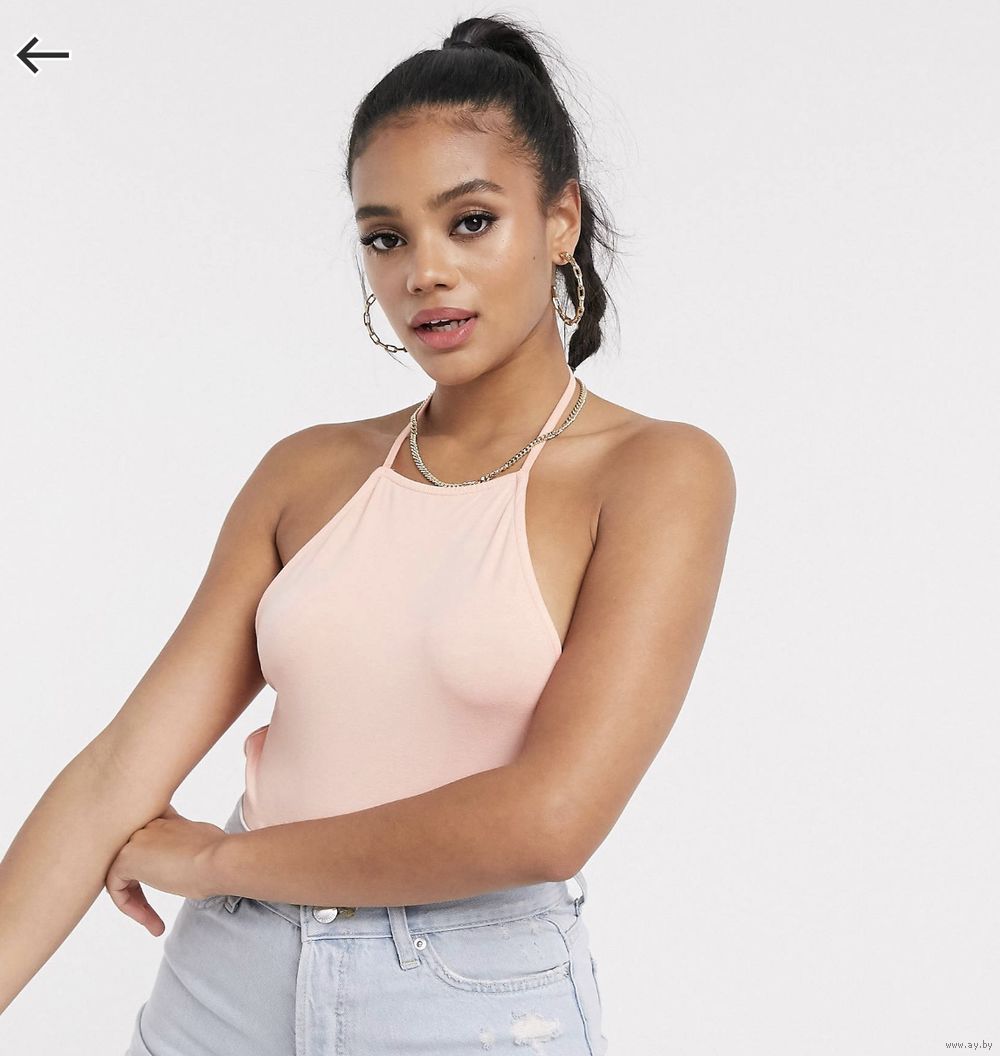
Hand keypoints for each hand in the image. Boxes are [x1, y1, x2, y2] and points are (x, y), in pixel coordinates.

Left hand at [105, 803, 226, 935]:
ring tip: (155, 924)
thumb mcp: (202, 841)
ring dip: (136, 902)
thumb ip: (185, 844)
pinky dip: (129, 906)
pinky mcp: (125, 858)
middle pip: (135, 861)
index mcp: (166, 818)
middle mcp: (147, 824)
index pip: (150, 844)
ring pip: (123, 875)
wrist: (218, 860)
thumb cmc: (219, 856)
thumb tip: (186, 856)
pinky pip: (116, 888)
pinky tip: (148, 919)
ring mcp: (135, 839)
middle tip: (153, 913)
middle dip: (141, 889)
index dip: (155, 868)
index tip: (172, 885)